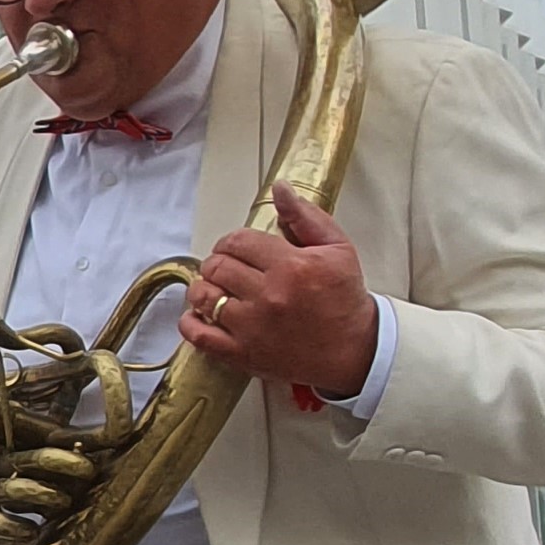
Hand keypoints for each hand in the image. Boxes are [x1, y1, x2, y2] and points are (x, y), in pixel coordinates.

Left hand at [180, 181, 379, 396]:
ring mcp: (252, 328)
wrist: (353, 351)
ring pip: (204, 296)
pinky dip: (191, 322)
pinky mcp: (243, 354)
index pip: (239, 241)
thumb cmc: (345, 300)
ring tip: (215, 287)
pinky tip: (200, 314)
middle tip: (226, 266)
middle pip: (217, 266)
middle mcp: (268, 296)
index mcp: (291, 266)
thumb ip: (305, 216)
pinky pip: (200, 336)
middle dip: (217, 261)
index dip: (232, 241)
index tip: (236, 247)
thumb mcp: (337, 249)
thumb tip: (280, 189)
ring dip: (203, 287)